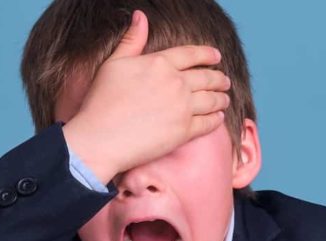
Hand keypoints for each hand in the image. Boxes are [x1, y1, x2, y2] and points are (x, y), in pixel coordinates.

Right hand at [61, 9, 231, 184]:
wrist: (100, 139)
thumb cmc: (101, 102)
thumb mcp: (113, 64)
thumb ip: (132, 40)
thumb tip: (140, 16)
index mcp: (160, 63)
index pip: (191, 54)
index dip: (207, 54)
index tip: (216, 56)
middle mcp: (176, 83)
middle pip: (207, 77)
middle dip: (219, 78)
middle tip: (225, 80)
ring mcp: (182, 107)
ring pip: (212, 99)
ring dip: (221, 98)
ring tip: (224, 99)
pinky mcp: (184, 131)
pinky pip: (209, 123)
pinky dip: (217, 119)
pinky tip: (219, 118)